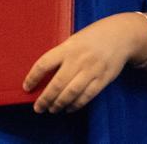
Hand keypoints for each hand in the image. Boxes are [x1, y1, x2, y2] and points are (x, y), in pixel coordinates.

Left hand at [23, 13, 146, 113]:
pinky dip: (76, 105)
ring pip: (71, 93)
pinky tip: (68, 108)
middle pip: (57, 84)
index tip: (26, 87)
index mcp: (67, 48)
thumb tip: (46, 74)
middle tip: (38, 107)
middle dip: (45, 98)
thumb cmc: (92, 37)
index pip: (44, 64)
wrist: (120, 35)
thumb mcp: (74, 40)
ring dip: (59, 104)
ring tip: (52, 109)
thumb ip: (62, 54)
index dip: (33, 77)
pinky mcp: (102, 79)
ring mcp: (91, 70)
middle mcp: (78, 60)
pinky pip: (87, 96)